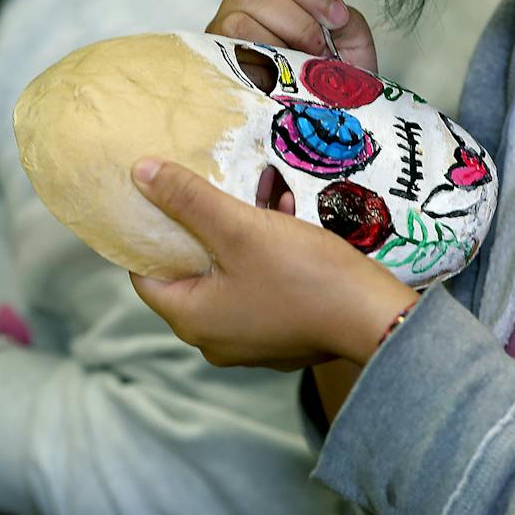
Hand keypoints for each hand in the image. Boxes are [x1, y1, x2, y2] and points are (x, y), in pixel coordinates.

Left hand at [128, 157, 416, 369]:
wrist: (375, 317)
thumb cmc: (302, 276)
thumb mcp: (240, 228)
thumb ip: (188, 199)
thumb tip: (140, 173)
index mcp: (192, 319)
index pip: (145, 274)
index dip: (149, 234)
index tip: (160, 199)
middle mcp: (213, 339)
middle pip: (189, 273)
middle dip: (203, 226)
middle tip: (212, 189)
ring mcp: (250, 341)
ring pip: (228, 276)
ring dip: (240, 234)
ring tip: (261, 193)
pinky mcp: (282, 334)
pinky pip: (258, 287)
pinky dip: (265, 255)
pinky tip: (288, 218)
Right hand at [206, 0, 378, 72]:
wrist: (324, 123)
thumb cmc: (334, 78)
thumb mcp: (350, 40)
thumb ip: (338, 3)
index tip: (338, 18)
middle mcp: (244, 5)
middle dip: (299, 21)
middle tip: (322, 49)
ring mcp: (224, 33)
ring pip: (239, 20)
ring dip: (279, 43)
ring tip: (303, 65)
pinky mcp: (217, 62)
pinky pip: (230, 53)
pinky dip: (261, 62)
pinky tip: (282, 76)